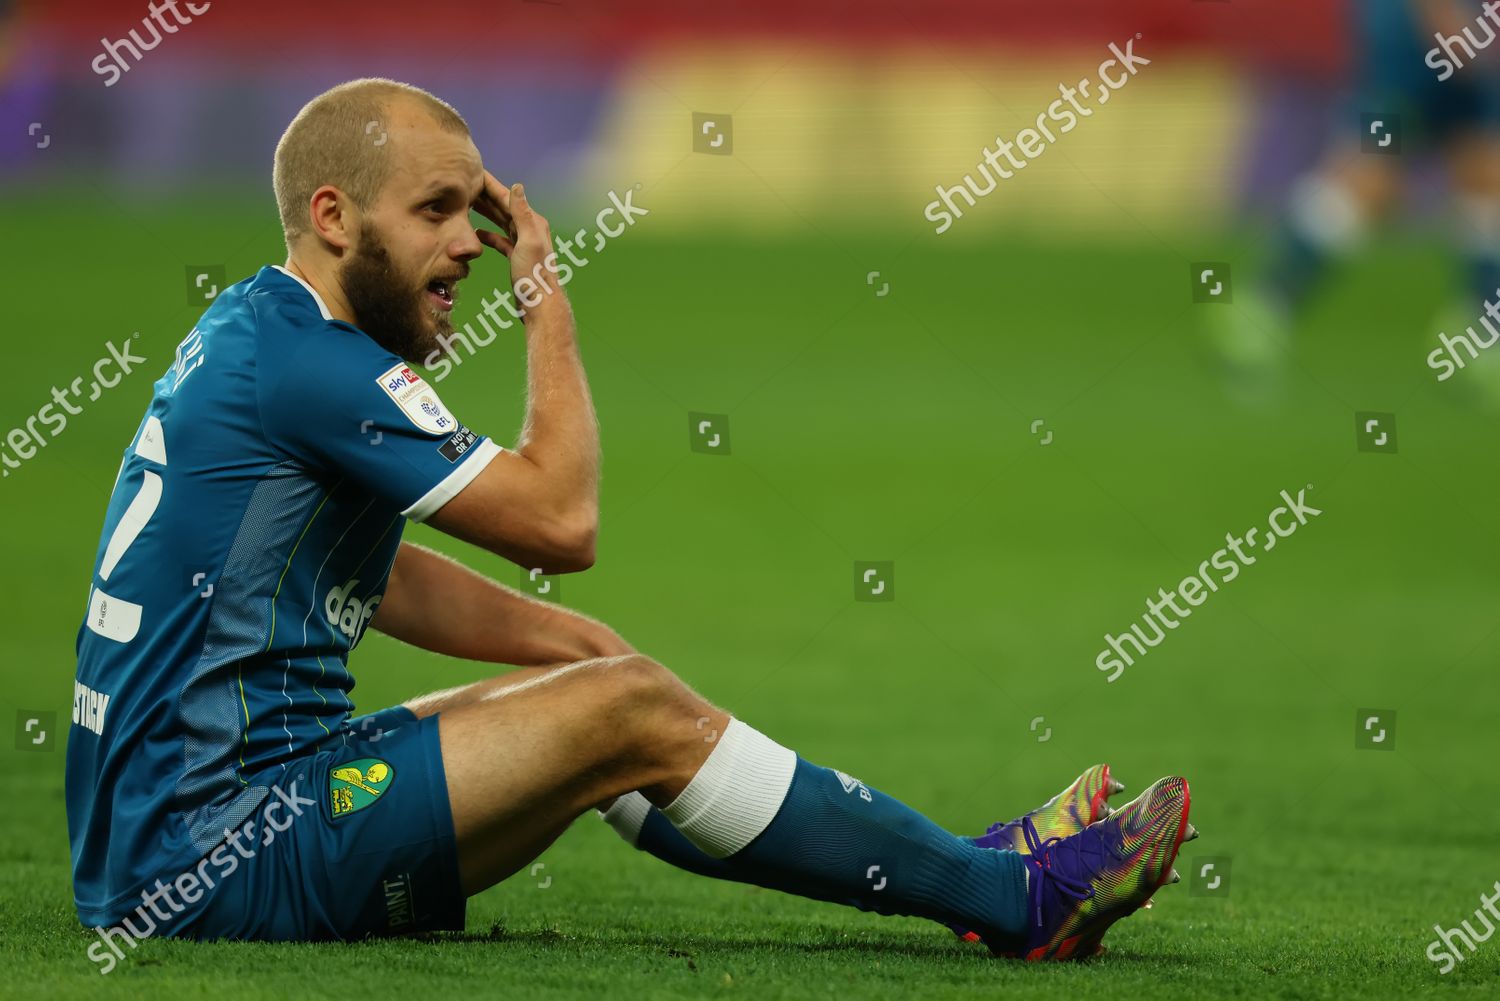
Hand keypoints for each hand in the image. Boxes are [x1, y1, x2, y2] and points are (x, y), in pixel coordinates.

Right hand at [473, 170, 556, 298]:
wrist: (539, 305)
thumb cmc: (535, 275)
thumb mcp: (528, 241)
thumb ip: (523, 214)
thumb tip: (517, 186)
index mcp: (533, 222)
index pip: (507, 197)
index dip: (490, 183)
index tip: (473, 170)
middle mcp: (530, 230)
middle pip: (503, 207)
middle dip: (485, 194)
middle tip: (464, 183)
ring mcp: (523, 244)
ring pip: (501, 222)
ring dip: (485, 212)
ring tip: (467, 203)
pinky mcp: (517, 258)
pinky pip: (501, 241)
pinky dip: (489, 235)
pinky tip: (476, 233)